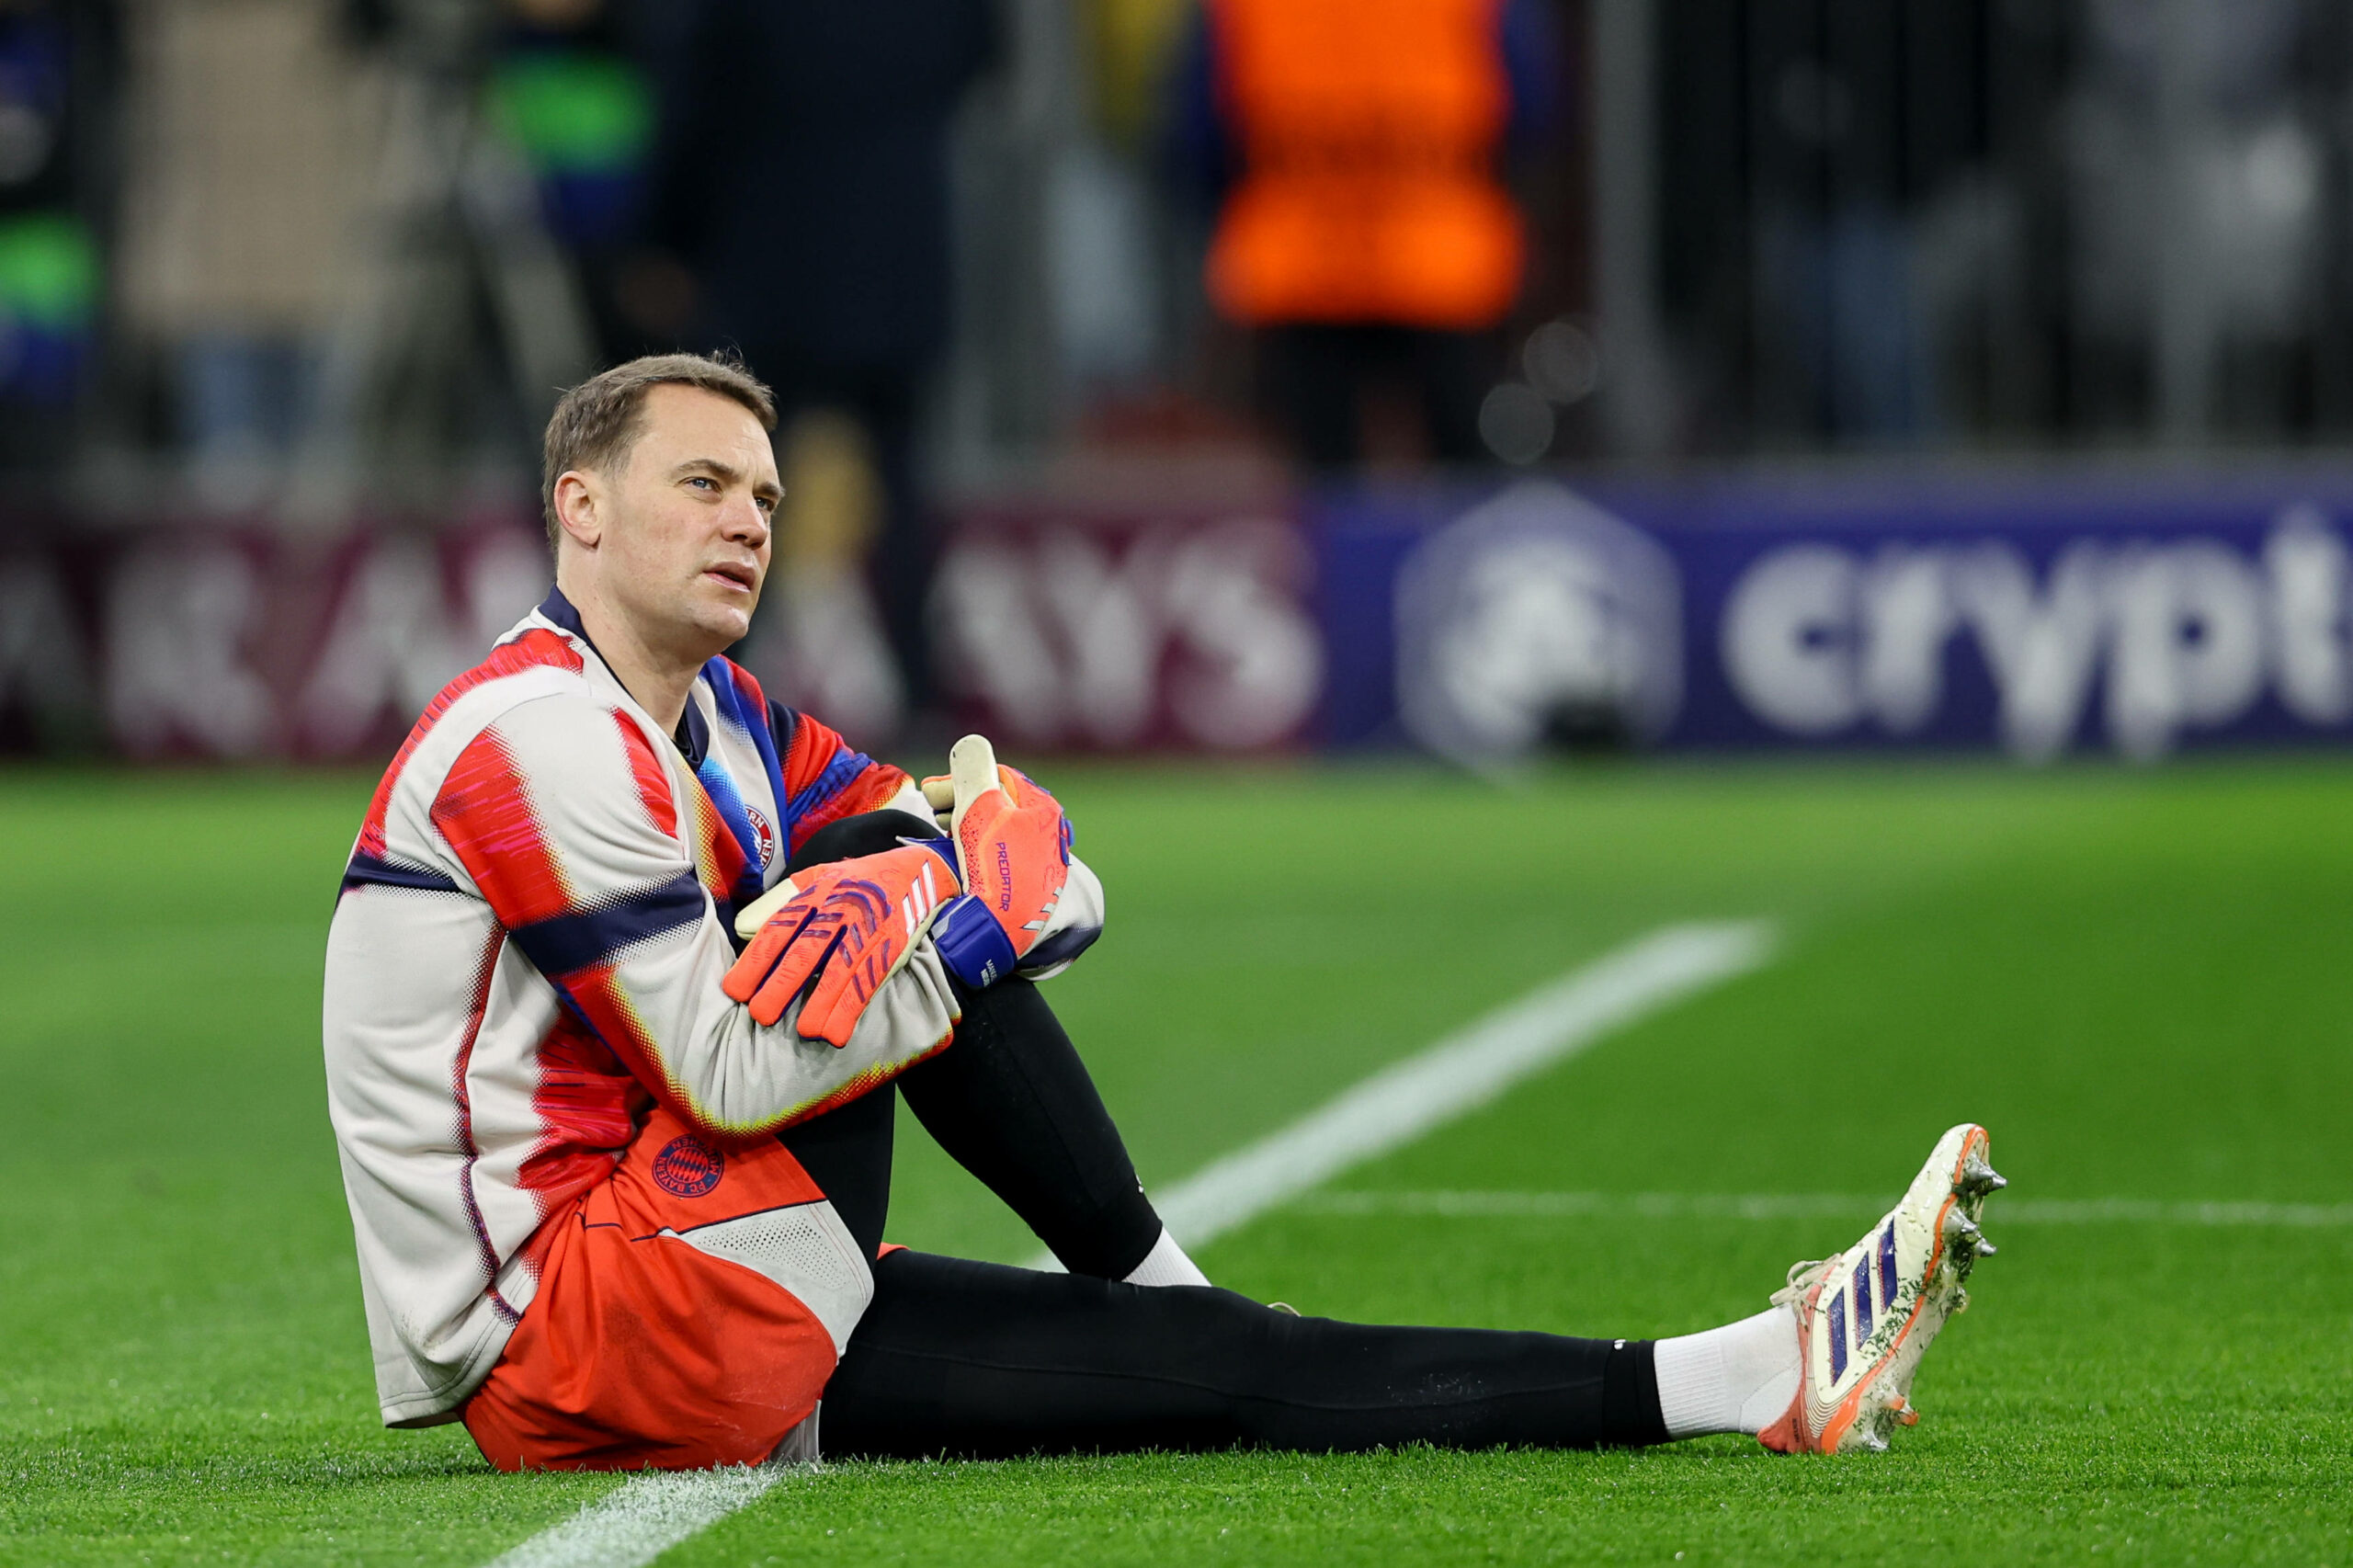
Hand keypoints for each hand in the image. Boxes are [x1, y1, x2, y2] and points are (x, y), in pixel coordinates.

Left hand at [721, 843, 957, 1045]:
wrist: (916, 868)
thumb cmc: (856, 878)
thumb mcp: (817, 876)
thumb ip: (781, 900)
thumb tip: (743, 927)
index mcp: (815, 893)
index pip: (779, 928)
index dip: (756, 960)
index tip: (735, 990)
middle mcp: (839, 909)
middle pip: (806, 951)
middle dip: (782, 986)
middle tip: (761, 1016)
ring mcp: (867, 929)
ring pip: (840, 970)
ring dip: (820, 1003)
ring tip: (804, 1032)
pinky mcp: (891, 947)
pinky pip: (868, 982)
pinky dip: (852, 1009)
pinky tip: (837, 1033)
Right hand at [922, 734, 1071, 965]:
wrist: (997, 931)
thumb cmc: (992, 865)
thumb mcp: (979, 809)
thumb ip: (973, 772)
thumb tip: (971, 742)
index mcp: (1044, 812)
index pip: (1000, 779)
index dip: (961, 779)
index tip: (930, 790)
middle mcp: (1047, 838)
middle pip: (998, 806)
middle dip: (960, 801)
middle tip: (932, 808)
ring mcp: (1036, 868)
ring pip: (995, 834)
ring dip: (964, 826)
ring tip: (941, 830)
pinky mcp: (1023, 893)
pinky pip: (995, 860)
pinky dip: (973, 852)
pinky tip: (956, 859)